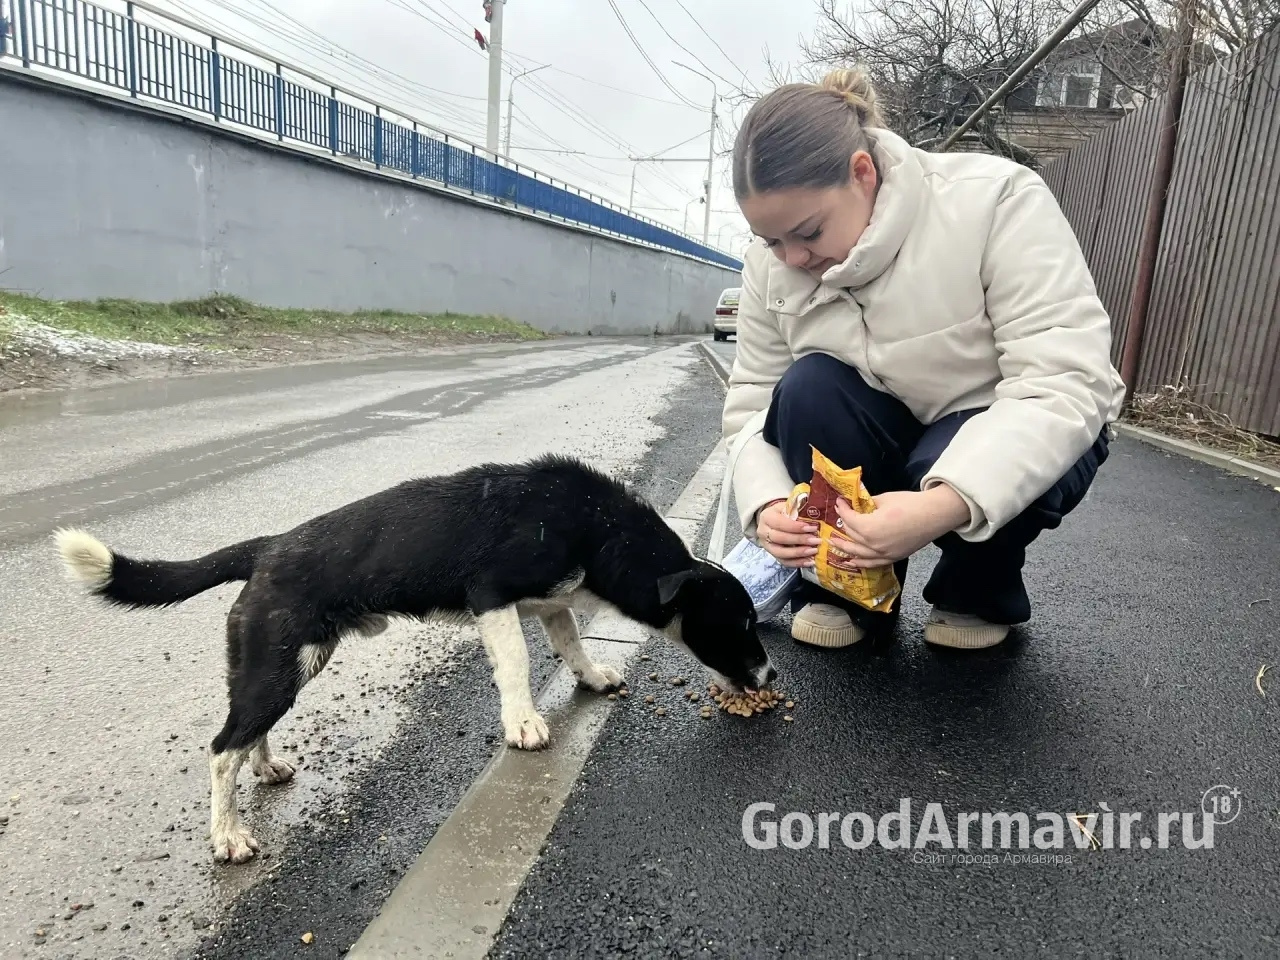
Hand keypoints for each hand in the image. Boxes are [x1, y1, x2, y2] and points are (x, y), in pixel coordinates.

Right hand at [755, 500, 820, 568]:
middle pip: (780, 538)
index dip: (796, 527)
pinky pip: (784, 562)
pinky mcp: (772, 555)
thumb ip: (798, 510)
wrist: (773, 520)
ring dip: (799, 553)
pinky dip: (797, 563)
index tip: (813, 528)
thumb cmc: (784, 512)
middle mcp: (763, 532)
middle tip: (816, 540)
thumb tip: (816, 518)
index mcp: (767, 517)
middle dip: (800, 540)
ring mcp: (766, 545)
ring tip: (814, 551)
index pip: (780, 523)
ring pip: (781, 553)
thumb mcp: (789, 506)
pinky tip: (810, 561)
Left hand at [830, 486, 970, 568]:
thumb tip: (858, 505)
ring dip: (844, 548)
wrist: (934, 515)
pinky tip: (852, 561)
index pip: (849, 519)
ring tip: (833, 544)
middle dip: (842, 526)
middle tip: (837, 519)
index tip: (839, 503)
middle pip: (851, 536)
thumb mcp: (884, 499)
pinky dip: (860, 562)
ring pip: (858, 553)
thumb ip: (867, 504)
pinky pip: (872, 563)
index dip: (842, 509)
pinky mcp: (893, 557)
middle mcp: (873, 544)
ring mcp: (883, 554)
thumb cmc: (910, 504)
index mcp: (869, 528)